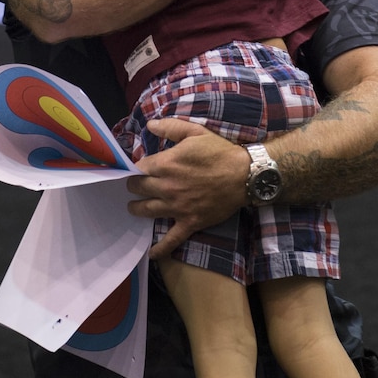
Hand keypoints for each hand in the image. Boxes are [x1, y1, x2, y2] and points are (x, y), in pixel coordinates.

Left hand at [126, 118, 248, 258]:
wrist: (244, 175)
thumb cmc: (219, 151)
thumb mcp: (196, 132)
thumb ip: (170, 127)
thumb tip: (150, 124)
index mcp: (166, 163)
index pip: (139, 168)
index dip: (137, 167)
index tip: (138, 168)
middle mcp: (167, 187)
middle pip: (139, 189)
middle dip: (134, 186)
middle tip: (135, 186)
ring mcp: (177, 207)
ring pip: (147, 211)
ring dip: (137, 208)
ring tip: (134, 207)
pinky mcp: (189, 222)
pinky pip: (171, 239)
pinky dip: (160, 248)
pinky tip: (151, 252)